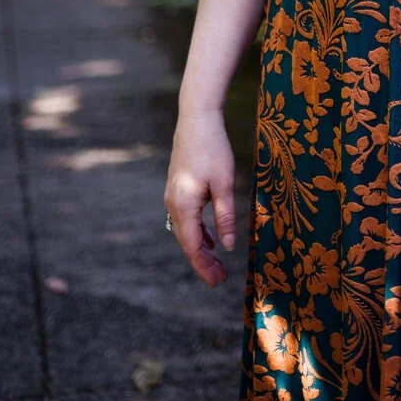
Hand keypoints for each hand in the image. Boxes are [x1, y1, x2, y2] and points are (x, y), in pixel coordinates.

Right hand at [164, 111, 235, 286]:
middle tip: (220, 279)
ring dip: (200, 247)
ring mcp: (172, 196)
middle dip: (203, 262)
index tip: (218, 282)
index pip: (193, 246)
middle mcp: (173, 204)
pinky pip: (185, 219)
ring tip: (217, 263)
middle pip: (186, 242)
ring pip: (184, 231)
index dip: (205, 267)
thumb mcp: (224, 183)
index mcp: (184, 206)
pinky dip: (197, 232)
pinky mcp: (177, 188)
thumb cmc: (213, 148)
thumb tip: (227, 246)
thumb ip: (225, 216)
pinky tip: (210, 237)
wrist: (196, 118)